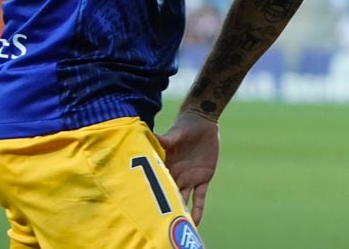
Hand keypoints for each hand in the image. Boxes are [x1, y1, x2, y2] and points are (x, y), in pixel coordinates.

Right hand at [159, 110, 219, 224]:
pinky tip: (196, 222)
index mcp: (166, 164)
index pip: (157, 181)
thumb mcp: (176, 132)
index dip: (151, 193)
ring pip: (182, 199)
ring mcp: (189, 178)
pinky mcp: (203, 178)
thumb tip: (152, 136)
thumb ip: (167, 139)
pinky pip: (200, 197)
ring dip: (179, 212)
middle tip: (157, 224)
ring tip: (175, 228)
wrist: (204, 121)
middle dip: (163, 207)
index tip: (144, 207)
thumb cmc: (186, 124)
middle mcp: (175, 174)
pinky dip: (198, 209)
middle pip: (168, 194)